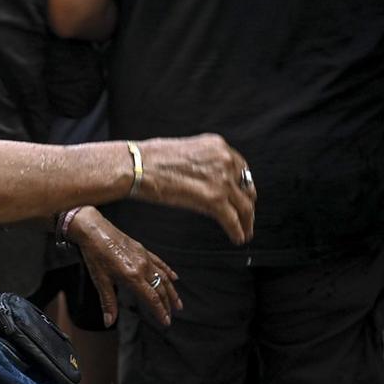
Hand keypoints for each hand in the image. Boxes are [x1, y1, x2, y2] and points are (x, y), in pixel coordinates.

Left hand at [67, 207, 179, 327]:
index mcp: (132, 277)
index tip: (166, 322)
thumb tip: (108, 322)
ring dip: (172, 291)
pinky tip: (174, 277)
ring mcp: (144, 257)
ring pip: (163, 277)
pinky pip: (160, 263)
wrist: (94, 230)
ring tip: (178, 303)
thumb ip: (108, 302)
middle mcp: (142, 267)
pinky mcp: (142, 250)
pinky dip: (168, 271)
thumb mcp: (100, 281)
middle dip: (167, 304)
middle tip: (171, 316)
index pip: (152, 299)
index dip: (160, 312)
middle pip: (160, 289)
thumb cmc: (95, 254)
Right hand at [135, 134, 255, 245]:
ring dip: (246, 222)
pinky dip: (238, 231)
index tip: (241, 197)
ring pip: (244, 207)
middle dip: (246, 205)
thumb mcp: (185, 150)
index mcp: (217, 146)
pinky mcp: (213, 199)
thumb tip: (206, 178)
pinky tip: (237, 238)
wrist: (136, 166)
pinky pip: (233, 220)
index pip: (241, 169)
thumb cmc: (150, 158)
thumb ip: (203, 161)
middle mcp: (224, 160)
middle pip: (246, 188)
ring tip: (245, 232)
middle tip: (245, 217)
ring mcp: (221, 180)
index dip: (242, 186)